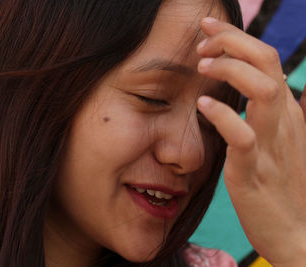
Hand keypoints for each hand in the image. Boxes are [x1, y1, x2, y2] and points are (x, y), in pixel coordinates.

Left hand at [196, 17, 305, 265]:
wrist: (295, 232)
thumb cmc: (280, 185)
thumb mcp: (275, 141)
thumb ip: (263, 113)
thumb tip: (244, 89)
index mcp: (286, 112)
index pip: (267, 59)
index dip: (237, 38)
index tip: (208, 29)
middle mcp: (284, 121)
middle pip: (268, 62)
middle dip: (233, 41)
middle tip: (202, 41)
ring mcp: (272, 144)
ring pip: (263, 89)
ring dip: (229, 70)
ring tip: (202, 66)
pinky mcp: (254, 171)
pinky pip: (244, 136)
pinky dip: (222, 116)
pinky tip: (202, 106)